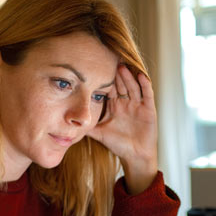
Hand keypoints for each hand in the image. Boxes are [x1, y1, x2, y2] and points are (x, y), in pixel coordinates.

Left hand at [87, 65, 158, 194]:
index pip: (109, 88)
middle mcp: (126, 103)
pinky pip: (147, 95)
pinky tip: (141, 75)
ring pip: (133, 87)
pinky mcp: (149, 110)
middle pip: (121, 84)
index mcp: (114, 106)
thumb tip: (67, 122)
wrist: (135, 156)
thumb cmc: (117, 144)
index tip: (96, 66)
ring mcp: (138, 105)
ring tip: (122, 66)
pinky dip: (145, 85)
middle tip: (109, 59)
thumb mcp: (99, 133)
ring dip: (128, 76)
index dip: (104, 78)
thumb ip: (86, 126)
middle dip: (116, 73)